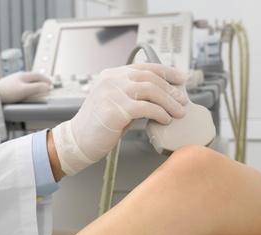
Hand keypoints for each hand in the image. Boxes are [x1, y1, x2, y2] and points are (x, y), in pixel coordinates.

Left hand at [0, 71, 51, 102]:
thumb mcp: (25, 90)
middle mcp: (18, 76)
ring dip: (34, 83)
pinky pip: (22, 84)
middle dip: (41, 80)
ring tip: (38, 88)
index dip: (46, 79)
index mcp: (23, 75)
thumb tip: (46, 86)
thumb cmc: (7, 91)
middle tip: (46, 85)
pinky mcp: (9, 85)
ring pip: (27, 80)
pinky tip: (26, 91)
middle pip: (33, 77)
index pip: (38, 75)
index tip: (51, 83)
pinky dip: (28, 86)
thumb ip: (37, 88)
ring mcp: (13, 80)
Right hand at [52, 63, 187, 175]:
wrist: (78, 141)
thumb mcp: (117, 103)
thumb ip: (134, 95)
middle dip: (171, 89)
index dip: (166, 71)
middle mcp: (111, 80)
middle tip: (182, 100)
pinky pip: (146, 107)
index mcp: (111, 75)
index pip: (144, 67)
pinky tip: (164, 119)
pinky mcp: (115, 109)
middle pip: (150, 77)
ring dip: (168, 102)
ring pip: (150, 90)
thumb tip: (161, 96)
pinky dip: (159, 113)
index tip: (180, 77)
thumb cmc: (98, 125)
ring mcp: (112, 93)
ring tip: (178, 112)